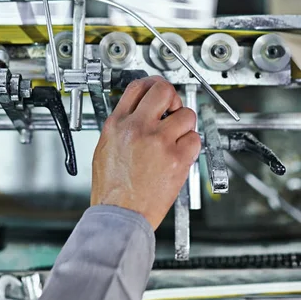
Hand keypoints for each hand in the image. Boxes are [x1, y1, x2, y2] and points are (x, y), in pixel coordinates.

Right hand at [91, 76, 200, 229]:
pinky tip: (179, 155)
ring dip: (185, 126)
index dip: (153, 85)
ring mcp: (159, 142)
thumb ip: (122, 126)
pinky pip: (195, 139)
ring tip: (175, 140)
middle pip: (165, 91)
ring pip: (186, 115)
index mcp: (118, 124)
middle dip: (173, 98)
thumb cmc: (112, 188)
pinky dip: (191, 146)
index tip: (159, 90)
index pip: (139, 87)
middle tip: (173, 110)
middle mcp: (138, 128)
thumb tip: (139, 113)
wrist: (119, 215)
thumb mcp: (105, 147)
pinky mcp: (176, 159)